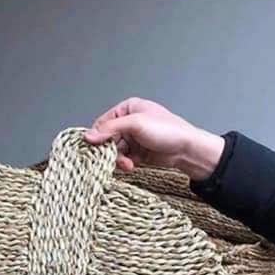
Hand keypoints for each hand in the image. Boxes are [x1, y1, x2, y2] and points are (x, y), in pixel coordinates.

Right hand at [85, 97, 224, 179]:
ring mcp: (134, 138)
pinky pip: (123, 158)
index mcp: (127, 108)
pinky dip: (125, 164)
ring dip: (118, 159)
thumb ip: (110, 129)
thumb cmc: (167, 131)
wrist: (187, 149)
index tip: (95, 148)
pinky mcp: (138, 152)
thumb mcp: (136, 124)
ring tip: (128, 164)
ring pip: (114, 151)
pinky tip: (132, 166)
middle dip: (110, 150)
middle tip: (115, 158)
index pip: (103, 122)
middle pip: (107, 138)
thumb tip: (87, 136)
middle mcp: (129, 122)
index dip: (98, 136)